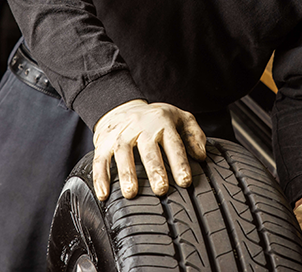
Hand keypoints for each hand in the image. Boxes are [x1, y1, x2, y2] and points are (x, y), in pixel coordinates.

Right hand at [92, 99, 206, 200]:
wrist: (121, 106)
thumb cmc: (155, 119)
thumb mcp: (179, 118)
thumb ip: (194, 135)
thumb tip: (201, 156)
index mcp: (162, 123)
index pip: (173, 143)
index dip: (179, 163)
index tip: (185, 181)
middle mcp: (141, 127)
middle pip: (148, 149)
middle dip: (154, 169)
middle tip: (161, 190)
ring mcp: (120, 135)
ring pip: (122, 152)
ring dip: (126, 173)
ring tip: (131, 193)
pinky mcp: (103, 143)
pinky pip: (100, 160)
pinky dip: (100, 177)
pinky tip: (103, 194)